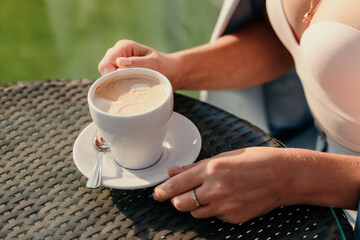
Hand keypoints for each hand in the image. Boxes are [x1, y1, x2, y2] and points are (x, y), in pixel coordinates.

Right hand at [98, 40, 181, 88]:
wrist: (171, 73)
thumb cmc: (164, 66)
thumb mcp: (154, 64)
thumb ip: (138, 63)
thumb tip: (120, 62)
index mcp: (124, 46)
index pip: (106, 63)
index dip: (111, 75)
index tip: (123, 85)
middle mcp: (118, 53)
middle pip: (104, 69)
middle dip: (113, 80)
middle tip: (129, 87)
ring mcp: (117, 63)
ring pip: (106, 76)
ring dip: (116, 84)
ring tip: (132, 88)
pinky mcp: (119, 72)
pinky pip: (111, 81)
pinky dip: (118, 87)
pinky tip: (128, 90)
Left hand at [153, 147, 293, 222]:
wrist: (283, 175)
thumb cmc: (254, 160)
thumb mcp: (223, 157)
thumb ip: (194, 167)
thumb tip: (172, 172)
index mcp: (211, 169)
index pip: (177, 185)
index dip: (163, 191)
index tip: (157, 194)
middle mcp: (215, 189)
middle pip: (181, 204)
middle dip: (177, 200)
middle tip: (181, 194)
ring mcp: (225, 206)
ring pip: (196, 213)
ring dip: (196, 205)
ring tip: (209, 194)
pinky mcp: (234, 218)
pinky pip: (214, 217)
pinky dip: (214, 210)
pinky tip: (227, 199)